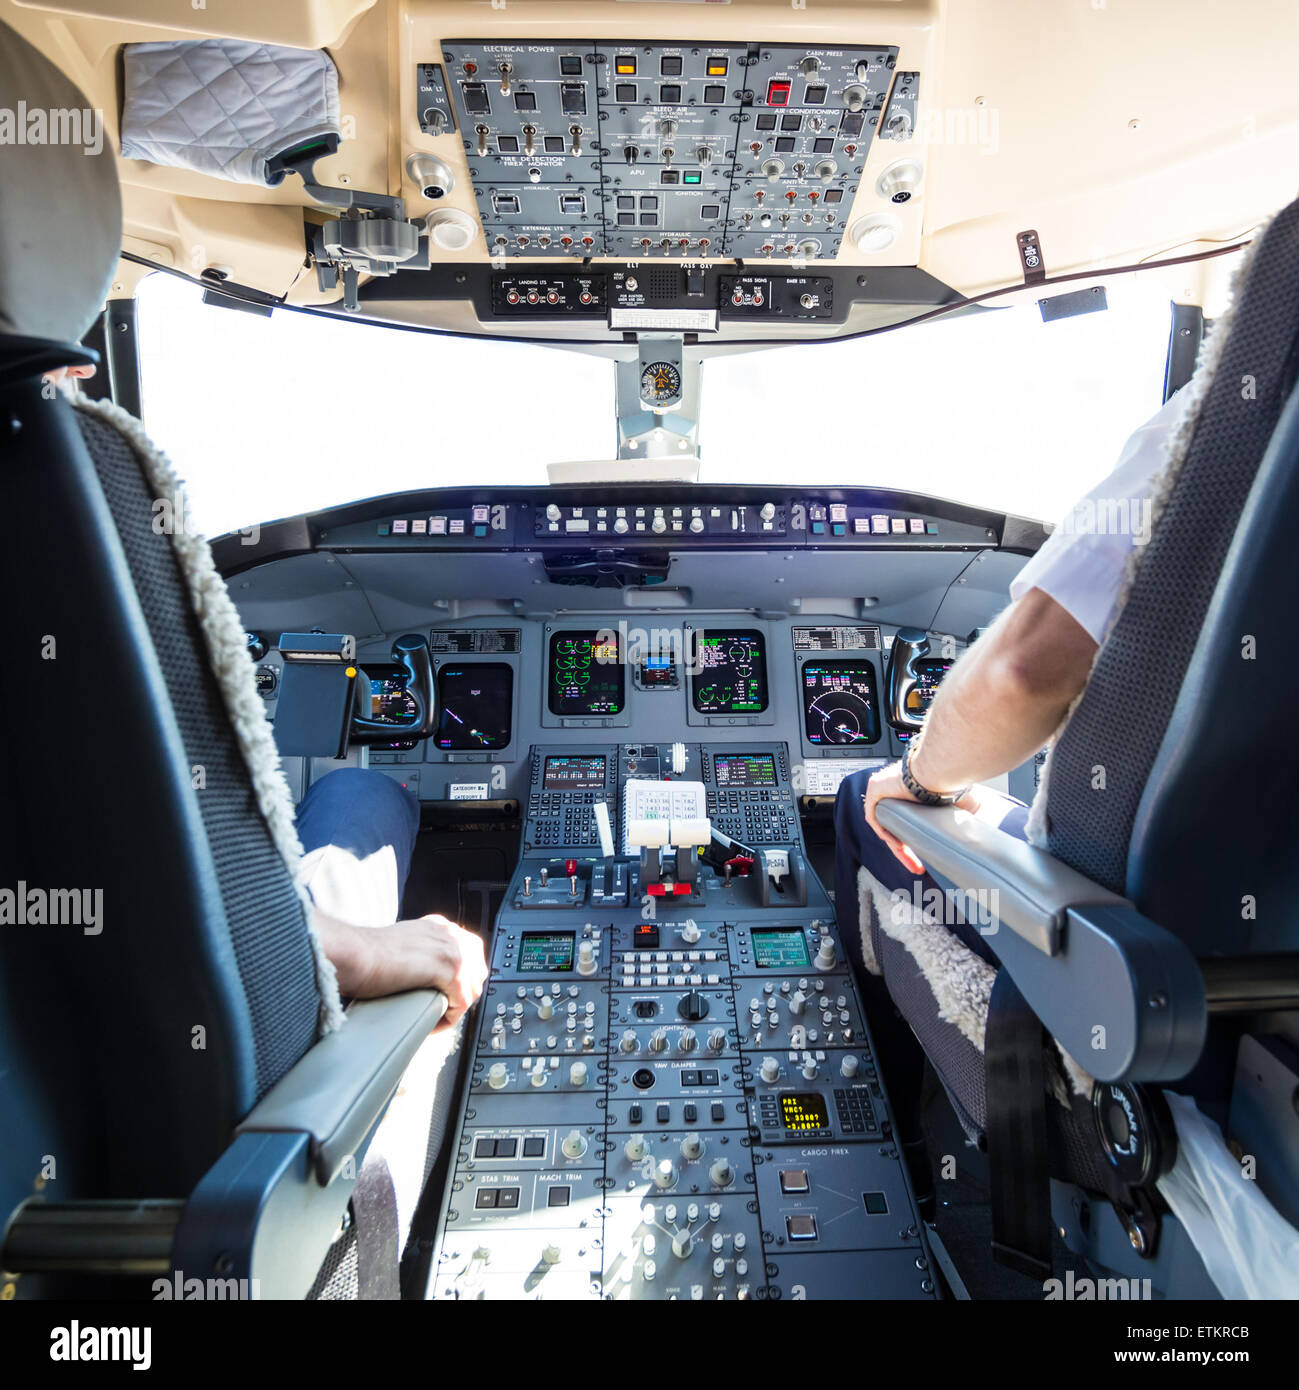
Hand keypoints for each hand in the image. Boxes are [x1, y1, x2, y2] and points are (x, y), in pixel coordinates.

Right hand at [328, 913, 487, 1024]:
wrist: (355, 954)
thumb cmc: (364, 954)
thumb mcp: (400, 946)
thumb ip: (416, 954)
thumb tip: (420, 974)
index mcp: (438, 926)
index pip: (467, 954)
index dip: (459, 980)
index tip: (446, 997)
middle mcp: (450, 933)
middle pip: (475, 971)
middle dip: (461, 995)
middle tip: (442, 1012)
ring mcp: (453, 949)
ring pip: (470, 989)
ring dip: (454, 1009)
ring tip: (434, 1021)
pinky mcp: (450, 969)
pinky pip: (461, 1003)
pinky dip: (447, 1019)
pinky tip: (432, 1025)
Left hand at [862, 763, 985, 874]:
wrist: (937, 773)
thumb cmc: (950, 783)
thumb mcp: (959, 804)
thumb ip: (964, 815)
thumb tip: (979, 828)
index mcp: (914, 792)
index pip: (910, 821)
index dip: (916, 841)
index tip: (924, 859)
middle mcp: (897, 789)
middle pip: (896, 826)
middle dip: (906, 851)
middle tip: (918, 867)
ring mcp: (884, 787)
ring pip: (887, 824)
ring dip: (897, 846)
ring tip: (912, 862)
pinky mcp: (875, 789)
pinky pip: (875, 818)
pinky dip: (885, 833)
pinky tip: (898, 846)